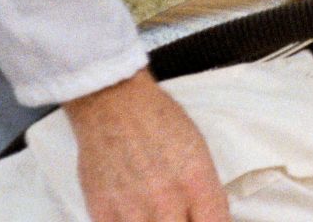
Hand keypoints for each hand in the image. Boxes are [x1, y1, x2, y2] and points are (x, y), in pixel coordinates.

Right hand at [62, 69, 227, 221]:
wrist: (113, 103)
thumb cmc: (159, 120)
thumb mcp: (199, 151)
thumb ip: (205, 192)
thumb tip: (211, 219)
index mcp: (196, 181)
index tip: (207, 221)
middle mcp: (166, 199)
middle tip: (180, 215)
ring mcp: (132, 209)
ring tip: (158, 213)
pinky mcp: (101, 212)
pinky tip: (134, 214)